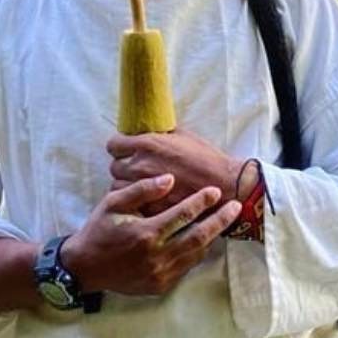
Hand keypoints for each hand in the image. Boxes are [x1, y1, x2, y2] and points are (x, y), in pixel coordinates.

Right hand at [61, 174, 240, 297]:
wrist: (85, 267)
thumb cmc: (99, 230)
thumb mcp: (113, 203)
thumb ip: (142, 190)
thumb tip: (170, 179)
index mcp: (146, 233)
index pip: (182, 215)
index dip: (201, 201)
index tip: (215, 191)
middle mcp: (156, 256)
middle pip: (198, 236)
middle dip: (219, 220)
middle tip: (235, 207)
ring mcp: (160, 274)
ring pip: (196, 254)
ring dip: (211, 237)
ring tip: (224, 221)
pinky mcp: (160, 285)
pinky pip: (186, 267)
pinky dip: (197, 252)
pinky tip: (203, 240)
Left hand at [107, 129, 243, 214]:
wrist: (224, 185)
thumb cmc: (206, 159)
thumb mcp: (182, 136)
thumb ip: (159, 134)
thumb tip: (146, 130)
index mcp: (147, 143)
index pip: (114, 144)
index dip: (119, 147)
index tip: (125, 150)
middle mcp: (141, 164)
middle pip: (114, 166)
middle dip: (123, 167)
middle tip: (135, 169)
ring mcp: (144, 187)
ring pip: (119, 187)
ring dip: (127, 185)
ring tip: (140, 186)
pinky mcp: (150, 206)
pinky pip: (132, 203)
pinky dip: (136, 201)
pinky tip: (147, 199)